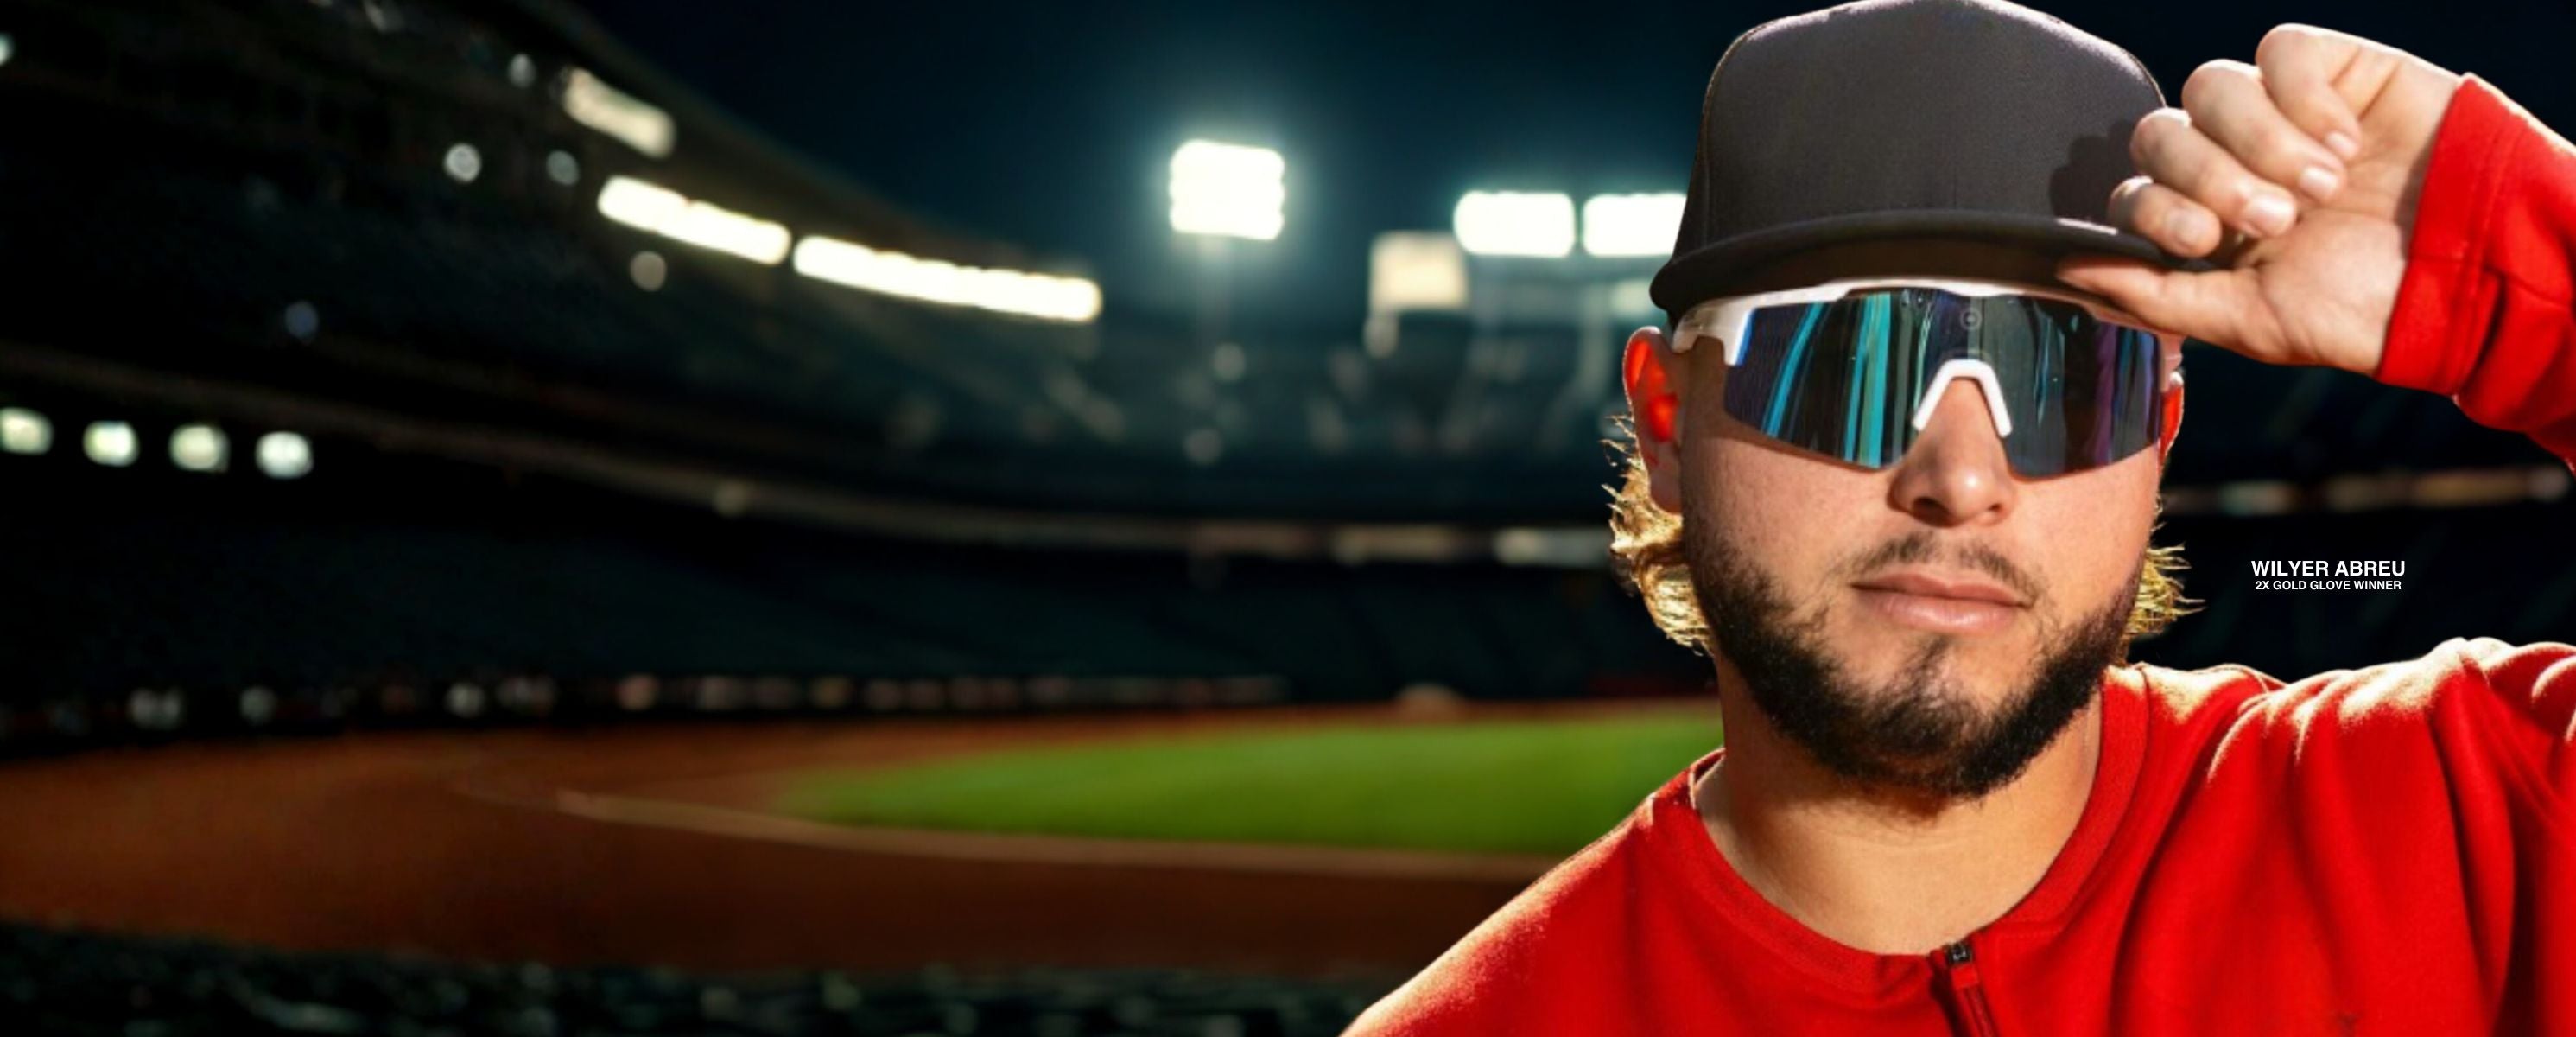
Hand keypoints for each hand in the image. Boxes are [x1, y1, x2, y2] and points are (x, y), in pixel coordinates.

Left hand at [2056, 25, 2462, 376]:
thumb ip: (2153, 297)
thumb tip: (2068, 272)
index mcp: (2206, 223)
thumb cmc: (2362, 310)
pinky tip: (2346, 143)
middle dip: (2209, 178)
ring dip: (2259, 142)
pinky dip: (2303, 98)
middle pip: (2162, 134)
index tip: (2205, 241)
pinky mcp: (2334, 73)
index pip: (2132, 190)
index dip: (2153, 207)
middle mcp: (2232, 163)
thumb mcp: (2247, 322)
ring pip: (2210, 86)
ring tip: (2320, 187)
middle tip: (2274, 219)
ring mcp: (2279, 115)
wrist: (2469, 277)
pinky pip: (2279, 52)